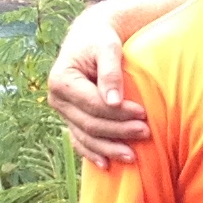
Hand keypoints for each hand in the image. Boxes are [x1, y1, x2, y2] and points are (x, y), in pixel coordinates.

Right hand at [49, 4, 149, 167]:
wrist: (89, 38)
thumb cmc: (100, 40)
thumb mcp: (108, 47)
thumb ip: (110, 72)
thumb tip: (114, 101)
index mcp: (61, 80)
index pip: (92, 104)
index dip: (117, 113)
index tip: (143, 113)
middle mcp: (57, 99)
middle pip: (89, 124)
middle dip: (118, 131)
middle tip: (146, 133)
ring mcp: (63, 112)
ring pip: (84, 137)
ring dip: (108, 148)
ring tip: (132, 156)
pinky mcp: (70, 118)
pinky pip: (80, 141)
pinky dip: (93, 153)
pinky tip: (107, 165)